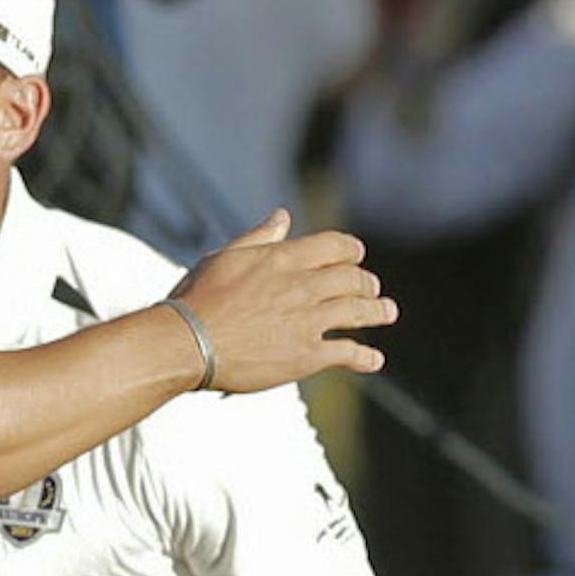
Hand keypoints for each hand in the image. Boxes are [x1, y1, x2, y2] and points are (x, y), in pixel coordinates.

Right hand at [171, 210, 395, 392]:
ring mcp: (308, 322)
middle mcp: (302, 287)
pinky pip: (348, 353)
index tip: (356, 255)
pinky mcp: (306, 356)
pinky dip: (365, 356)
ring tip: (387, 312)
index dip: (350, 250)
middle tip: (371, 288)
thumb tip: (282, 216)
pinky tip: (374, 359)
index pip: (335, 246)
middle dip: (365, 282)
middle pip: (352, 279)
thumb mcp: (224, 258)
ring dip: (377, 311)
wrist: (187, 343)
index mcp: (283, 259)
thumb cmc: (197, 299)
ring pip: (358, 311)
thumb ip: (259, 237)